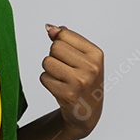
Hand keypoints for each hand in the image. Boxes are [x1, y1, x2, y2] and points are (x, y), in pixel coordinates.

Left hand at [39, 24, 103, 138]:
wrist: (87, 111)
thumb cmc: (84, 80)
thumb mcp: (83, 57)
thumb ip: (66, 39)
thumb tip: (50, 27)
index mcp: (96, 54)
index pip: (64, 34)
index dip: (60, 43)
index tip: (69, 55)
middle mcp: (91, 67)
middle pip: (54, 47)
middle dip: (54, 56)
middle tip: (65, 69)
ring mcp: (79, 81)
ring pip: (47, 62)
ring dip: (50, 70)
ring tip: (62, 78)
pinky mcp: (67, 94)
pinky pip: (44, 78)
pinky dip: (48, 82)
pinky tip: (60, 88)